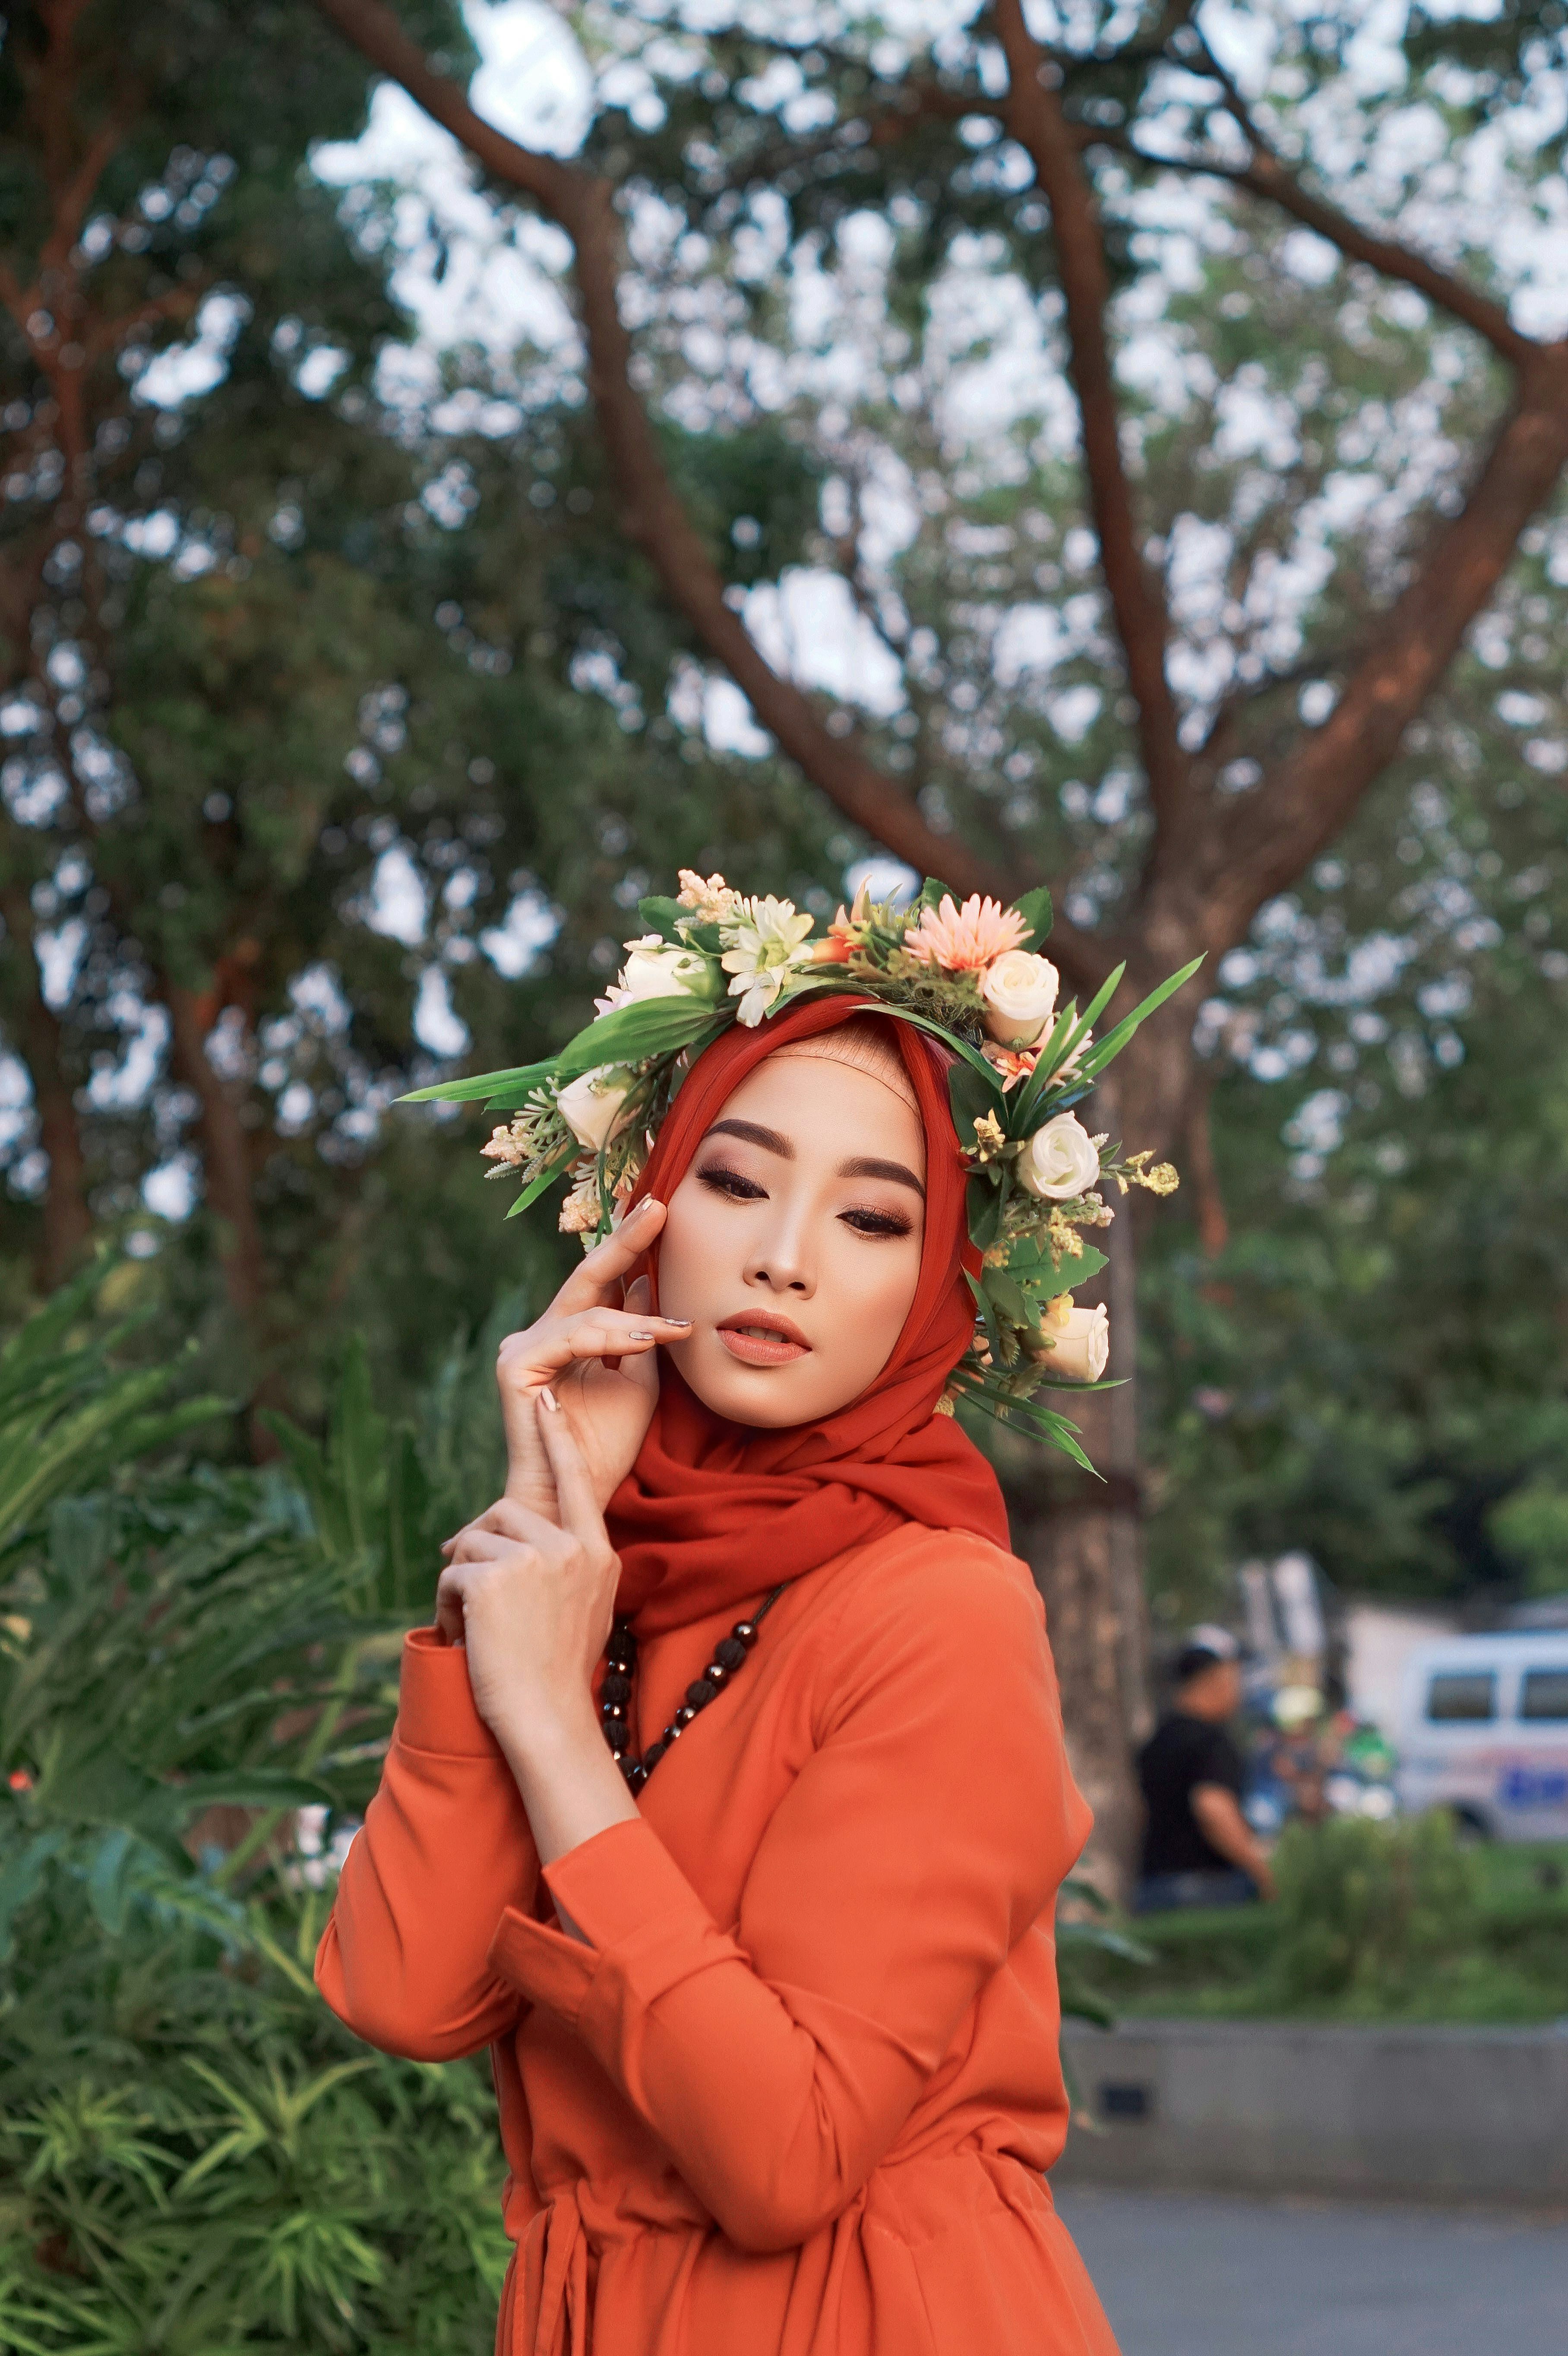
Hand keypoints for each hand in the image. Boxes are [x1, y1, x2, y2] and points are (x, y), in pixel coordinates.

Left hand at [436, 1401, 640, 1867]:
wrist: (550, 1720)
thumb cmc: (559, 1674)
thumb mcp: (585, 1609)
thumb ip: (567, 1566)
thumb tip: (524, 1542)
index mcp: (597, 1552)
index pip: (576, 1481)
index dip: (557, 1439)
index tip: (545, 1399)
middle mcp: (572, 1547)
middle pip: (505, 1512)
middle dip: (480, 1551)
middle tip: (478, 1602)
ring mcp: (537, 1559)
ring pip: (474, 1542)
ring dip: (461, 1582)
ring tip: (474, 1627)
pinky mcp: (496, 1577)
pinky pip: (453, 1573)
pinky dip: (447, 1606)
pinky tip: (463, 1637)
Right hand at [494, 1195, 685, 1518]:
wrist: (575, 1498)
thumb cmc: (606, 1448)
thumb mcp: (641, 1382)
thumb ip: (640, 1335)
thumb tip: (645, 1284)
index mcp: (570, 1336)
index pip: (603, 1282)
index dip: (631, 1246)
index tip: (662, 1210)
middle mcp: (543, 1333)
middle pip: (588, 1275)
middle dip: (626, 1241)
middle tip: (659, 1207)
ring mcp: (523, 1346)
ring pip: (587, 1311)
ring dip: (636, 1318)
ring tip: (676, 1327)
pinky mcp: (514, 1365)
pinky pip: (571, 1336)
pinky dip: (611, 1336)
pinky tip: (646, 1340)